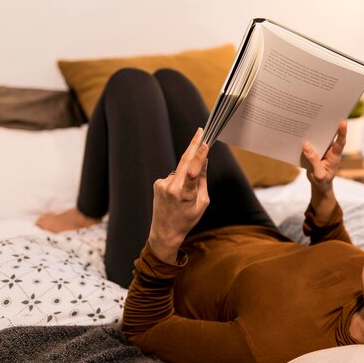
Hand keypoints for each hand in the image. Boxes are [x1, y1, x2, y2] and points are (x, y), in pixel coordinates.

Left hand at [148, 128, 208, 262]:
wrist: (165, 232)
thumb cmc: (187, 219)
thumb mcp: (202, 202)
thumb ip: (202, 181)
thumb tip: (204, 161)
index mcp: (184, 194)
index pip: (192, 171)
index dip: (199, 156)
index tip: (205, 143)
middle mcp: (171, 187)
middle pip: (184, 161)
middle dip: (193, 145)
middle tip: (200, 131)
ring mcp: (162, 184)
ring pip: (181, 170)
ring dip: (188, 174)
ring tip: (186, 196)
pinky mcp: (158, 183)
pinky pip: (174, 176)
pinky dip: (180, 181)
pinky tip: (177, 196)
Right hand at [301, 121, 346, 195]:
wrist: (320, 185)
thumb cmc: (322, 181)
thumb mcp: (318, 174)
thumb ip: (313, 160)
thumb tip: (306, 145)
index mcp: (335, 156)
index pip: (340, 143)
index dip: (342, 132)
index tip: (343, 122)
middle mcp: (331, 150)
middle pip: (330, 135)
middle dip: (327, 124)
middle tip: (323, 112)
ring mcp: (324, 149)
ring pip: (321, 137)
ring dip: (315, 129)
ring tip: (309, 117)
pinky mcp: (316, 150)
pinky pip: (313, 141)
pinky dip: (308, 136)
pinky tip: (300, 130)